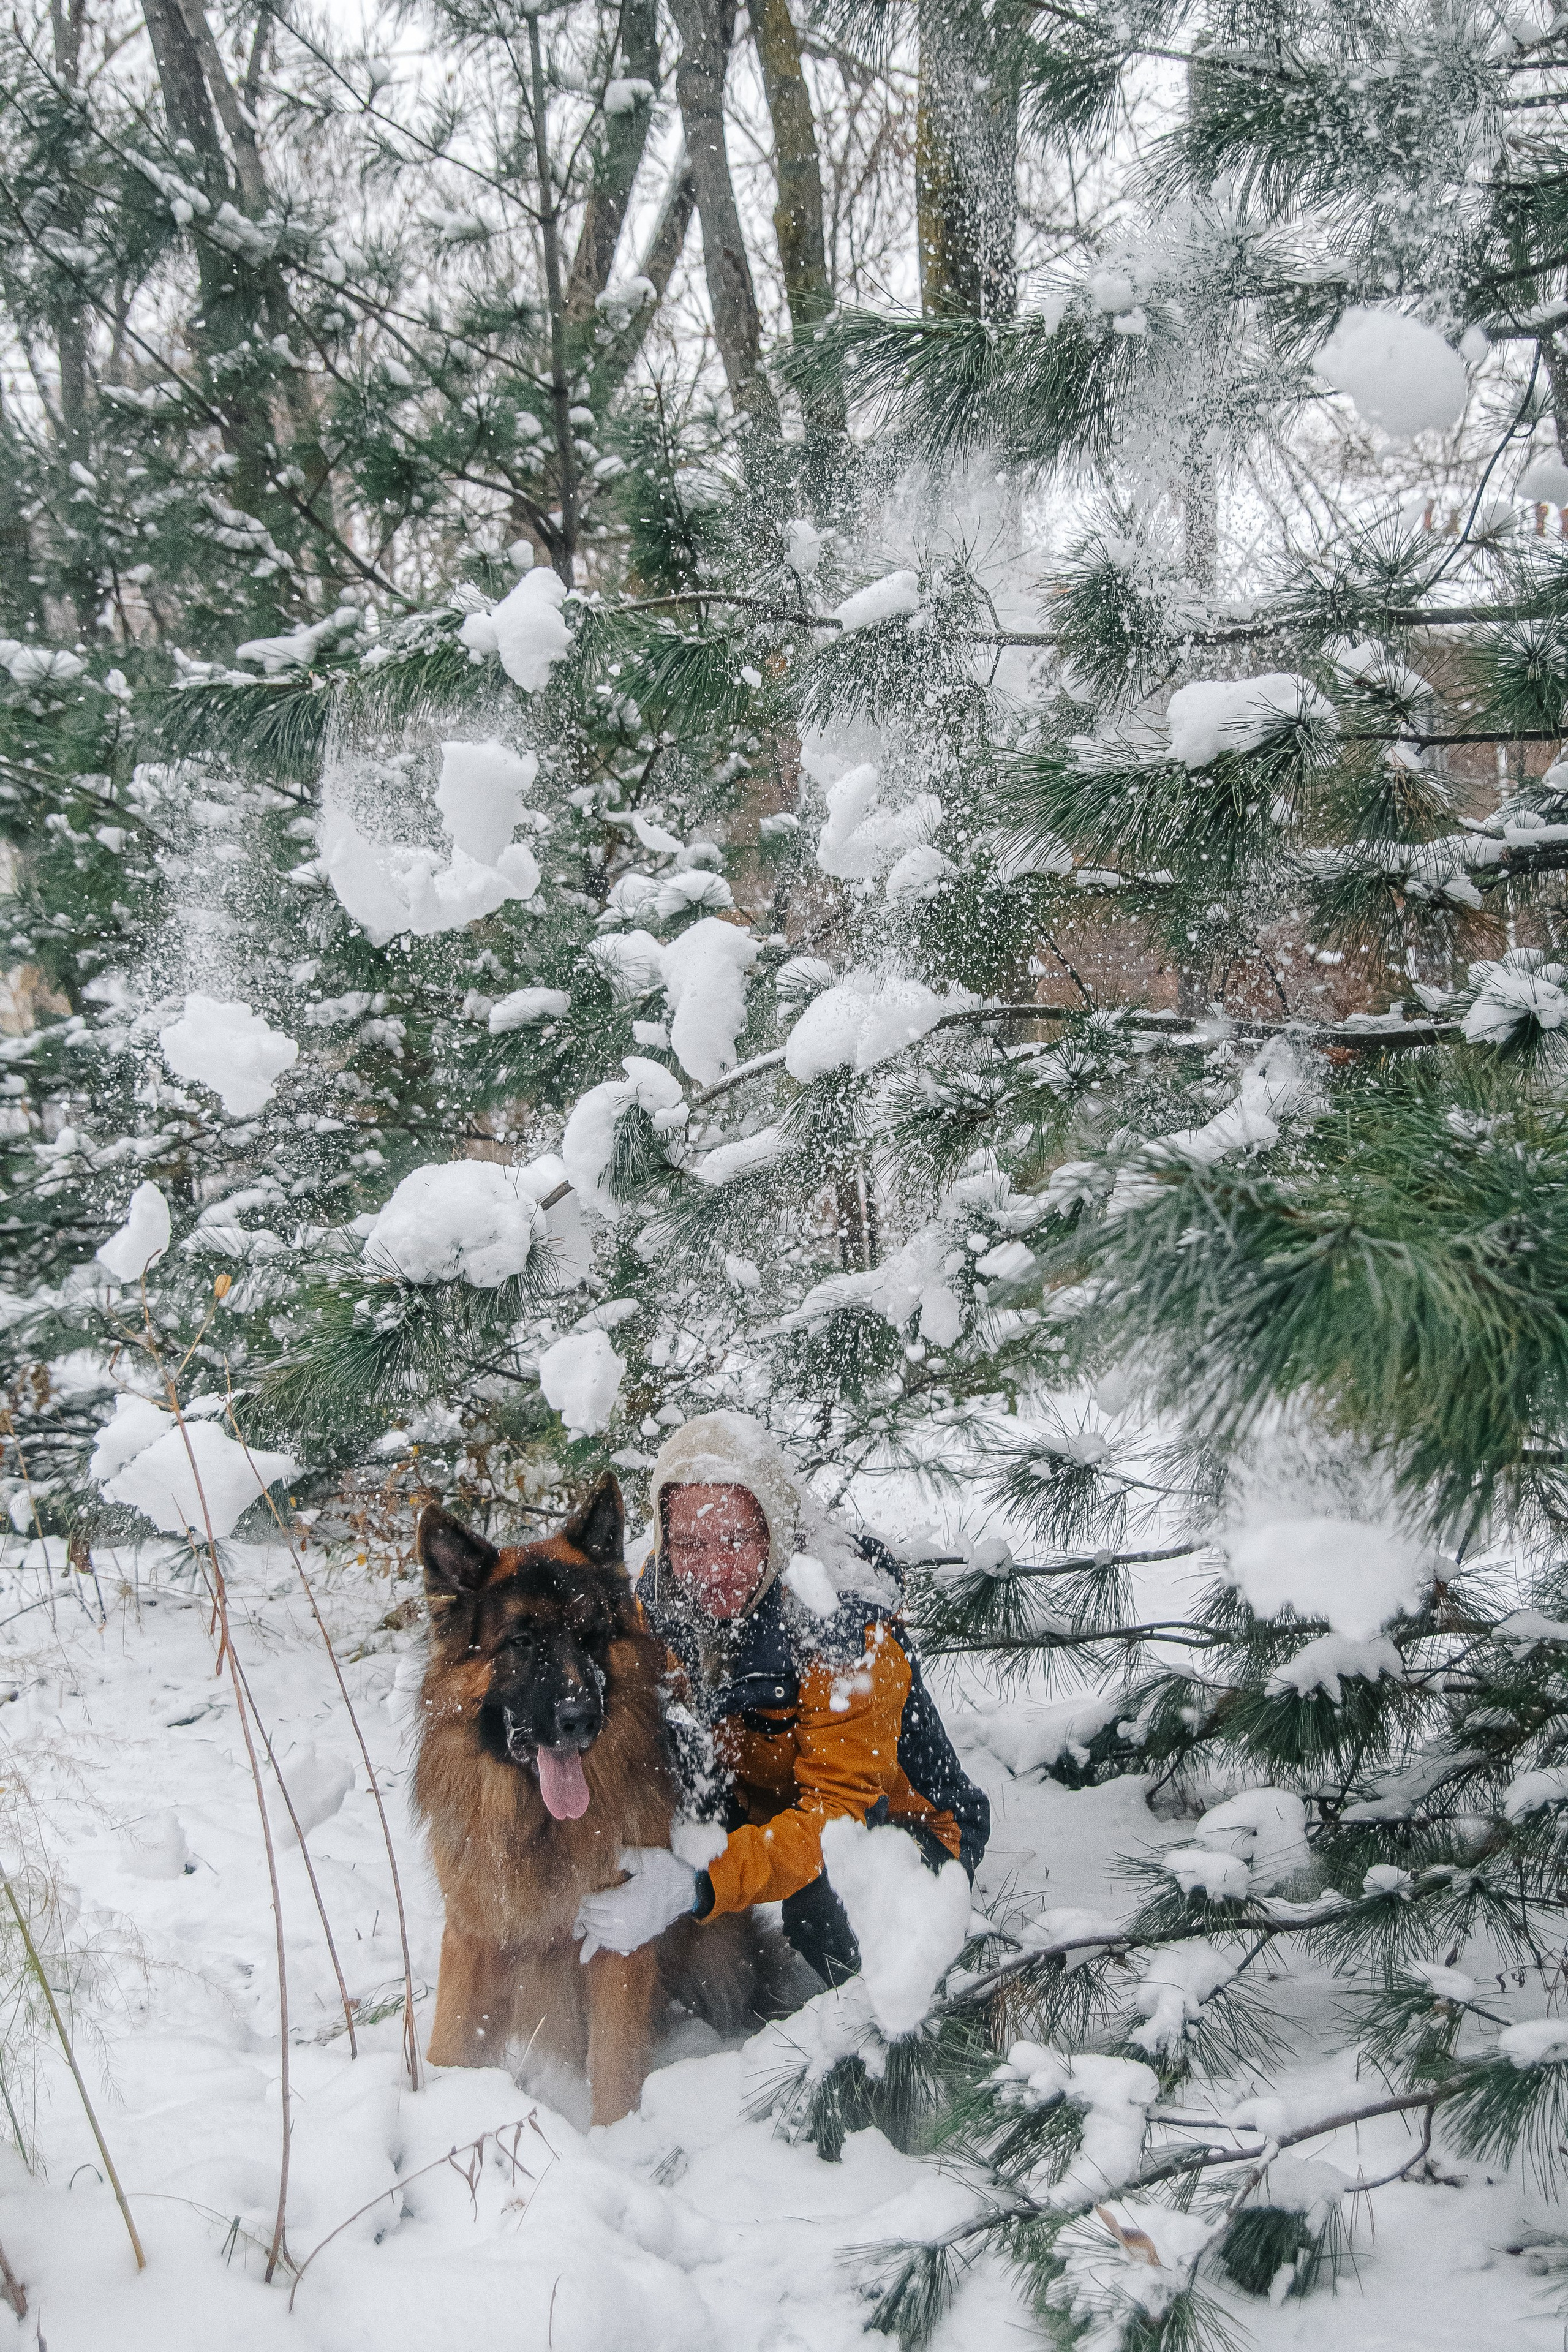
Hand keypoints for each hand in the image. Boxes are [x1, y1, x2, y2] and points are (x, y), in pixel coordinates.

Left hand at [575, 1846, 696, 1960]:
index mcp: (623, 1902)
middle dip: (584, 1913)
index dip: (584, 1899)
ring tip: (586, 1919)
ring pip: (600, 1934)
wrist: (689, 1891)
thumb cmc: (668, 1873)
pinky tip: (600, 1932)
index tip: (581, 1893)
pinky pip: (613, 1944)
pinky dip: (603, 1938)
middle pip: (593, 1920)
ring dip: (591, 1927)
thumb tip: (609, 1852)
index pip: (593, 1903)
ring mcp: (631, 1934)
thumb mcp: (649, 1858)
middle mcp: (624, 1922)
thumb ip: (626, 1856)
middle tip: (580, 1906)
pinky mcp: (638, 1940)